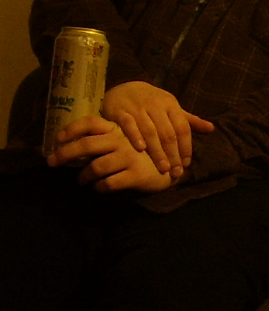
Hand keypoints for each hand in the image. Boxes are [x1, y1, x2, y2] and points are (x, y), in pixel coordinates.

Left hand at [48, 114, 174, 192]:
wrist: (175, 167)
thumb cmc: (146, 153)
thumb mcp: (130, 138)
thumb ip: (108, 136)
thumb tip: (75, 140)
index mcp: (119, 130)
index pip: (91, 122)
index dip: (72, 129)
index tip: (57, 138)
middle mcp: (123, 141)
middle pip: (87, 145)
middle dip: (64, 154)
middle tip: (52, 162)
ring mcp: (130, 158)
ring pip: (95, 167)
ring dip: (83, 176)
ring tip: (82, 181)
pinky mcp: (136, 175)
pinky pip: (108, 184)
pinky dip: (99, 187)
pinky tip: (100, 187)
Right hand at [100, 80, 213, 179]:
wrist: (125, 87)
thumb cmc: (152, 102)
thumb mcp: (172, 108)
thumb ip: (189, 120)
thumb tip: (211, 129)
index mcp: (171, 105)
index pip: (182, 128)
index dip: (186, 146)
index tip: (186, 164)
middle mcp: (156, 105)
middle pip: (167, 133)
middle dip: (173, 154)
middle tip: (176, 172)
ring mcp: (137, 108)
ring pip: (150, 131)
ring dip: (157, 151)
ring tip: (163, 168)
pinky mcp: (120, 111)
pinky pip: (128, 125)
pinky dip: (135, 136)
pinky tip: (140, 149)